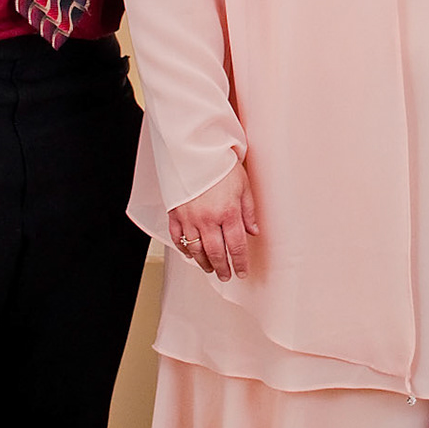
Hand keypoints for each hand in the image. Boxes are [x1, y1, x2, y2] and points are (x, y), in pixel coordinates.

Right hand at [169, 161, 258, 280]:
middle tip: (226, 276)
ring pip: (196, 250)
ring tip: (210, 269)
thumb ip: (249, 212)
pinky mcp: (175, 214)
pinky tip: (190, 255)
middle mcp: (208, 219)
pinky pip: (178, 238)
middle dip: (222, 268)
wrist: (197, 151)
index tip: (242, 272)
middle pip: (216, 253)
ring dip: (204, 263)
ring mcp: (190, 218)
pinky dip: (184, 249)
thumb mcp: (244, 186)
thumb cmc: (222, 165)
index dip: (240, 262)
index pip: (236, 246)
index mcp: (228, 213)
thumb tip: (253, 232)